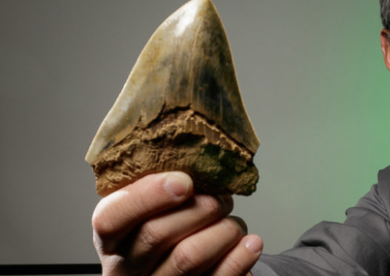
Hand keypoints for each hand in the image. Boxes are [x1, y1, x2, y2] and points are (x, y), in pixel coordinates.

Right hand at [91, 172, 262, 275]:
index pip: (110, 218)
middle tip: (220, 198)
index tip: (184, 181)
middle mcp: (125, 268)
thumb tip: (198, 154)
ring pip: (188, 257)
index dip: (147, 197)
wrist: (173, 272)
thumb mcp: (149, 209)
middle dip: (199, 208)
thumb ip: (160, 186)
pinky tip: (250, 243)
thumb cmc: (166, 229)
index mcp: (110, 237)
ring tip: (234, 223)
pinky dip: (239, 258)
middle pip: (156, 234)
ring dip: (223, 231)